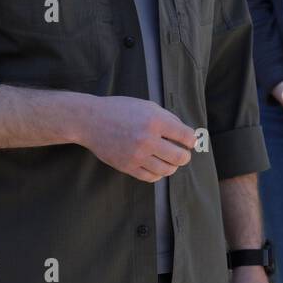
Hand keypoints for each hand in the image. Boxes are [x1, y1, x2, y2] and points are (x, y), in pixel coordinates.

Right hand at [77, 95, 195, 182]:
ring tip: (169, 161)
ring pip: (167, 170)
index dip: (191, 140)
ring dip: (172, 166)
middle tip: (182, 153)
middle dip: (184, 156)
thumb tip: (185, 134)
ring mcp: (137, 155)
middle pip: (180, 157)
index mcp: (155, 121)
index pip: (186, 136)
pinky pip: (151, 177)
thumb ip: (168, 118)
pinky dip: (158, 174)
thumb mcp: (147, 106)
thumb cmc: (120, 110)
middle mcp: (148, 139)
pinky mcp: (128, 167)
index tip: (189, 141)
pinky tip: (157, 166)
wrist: (91, 121)